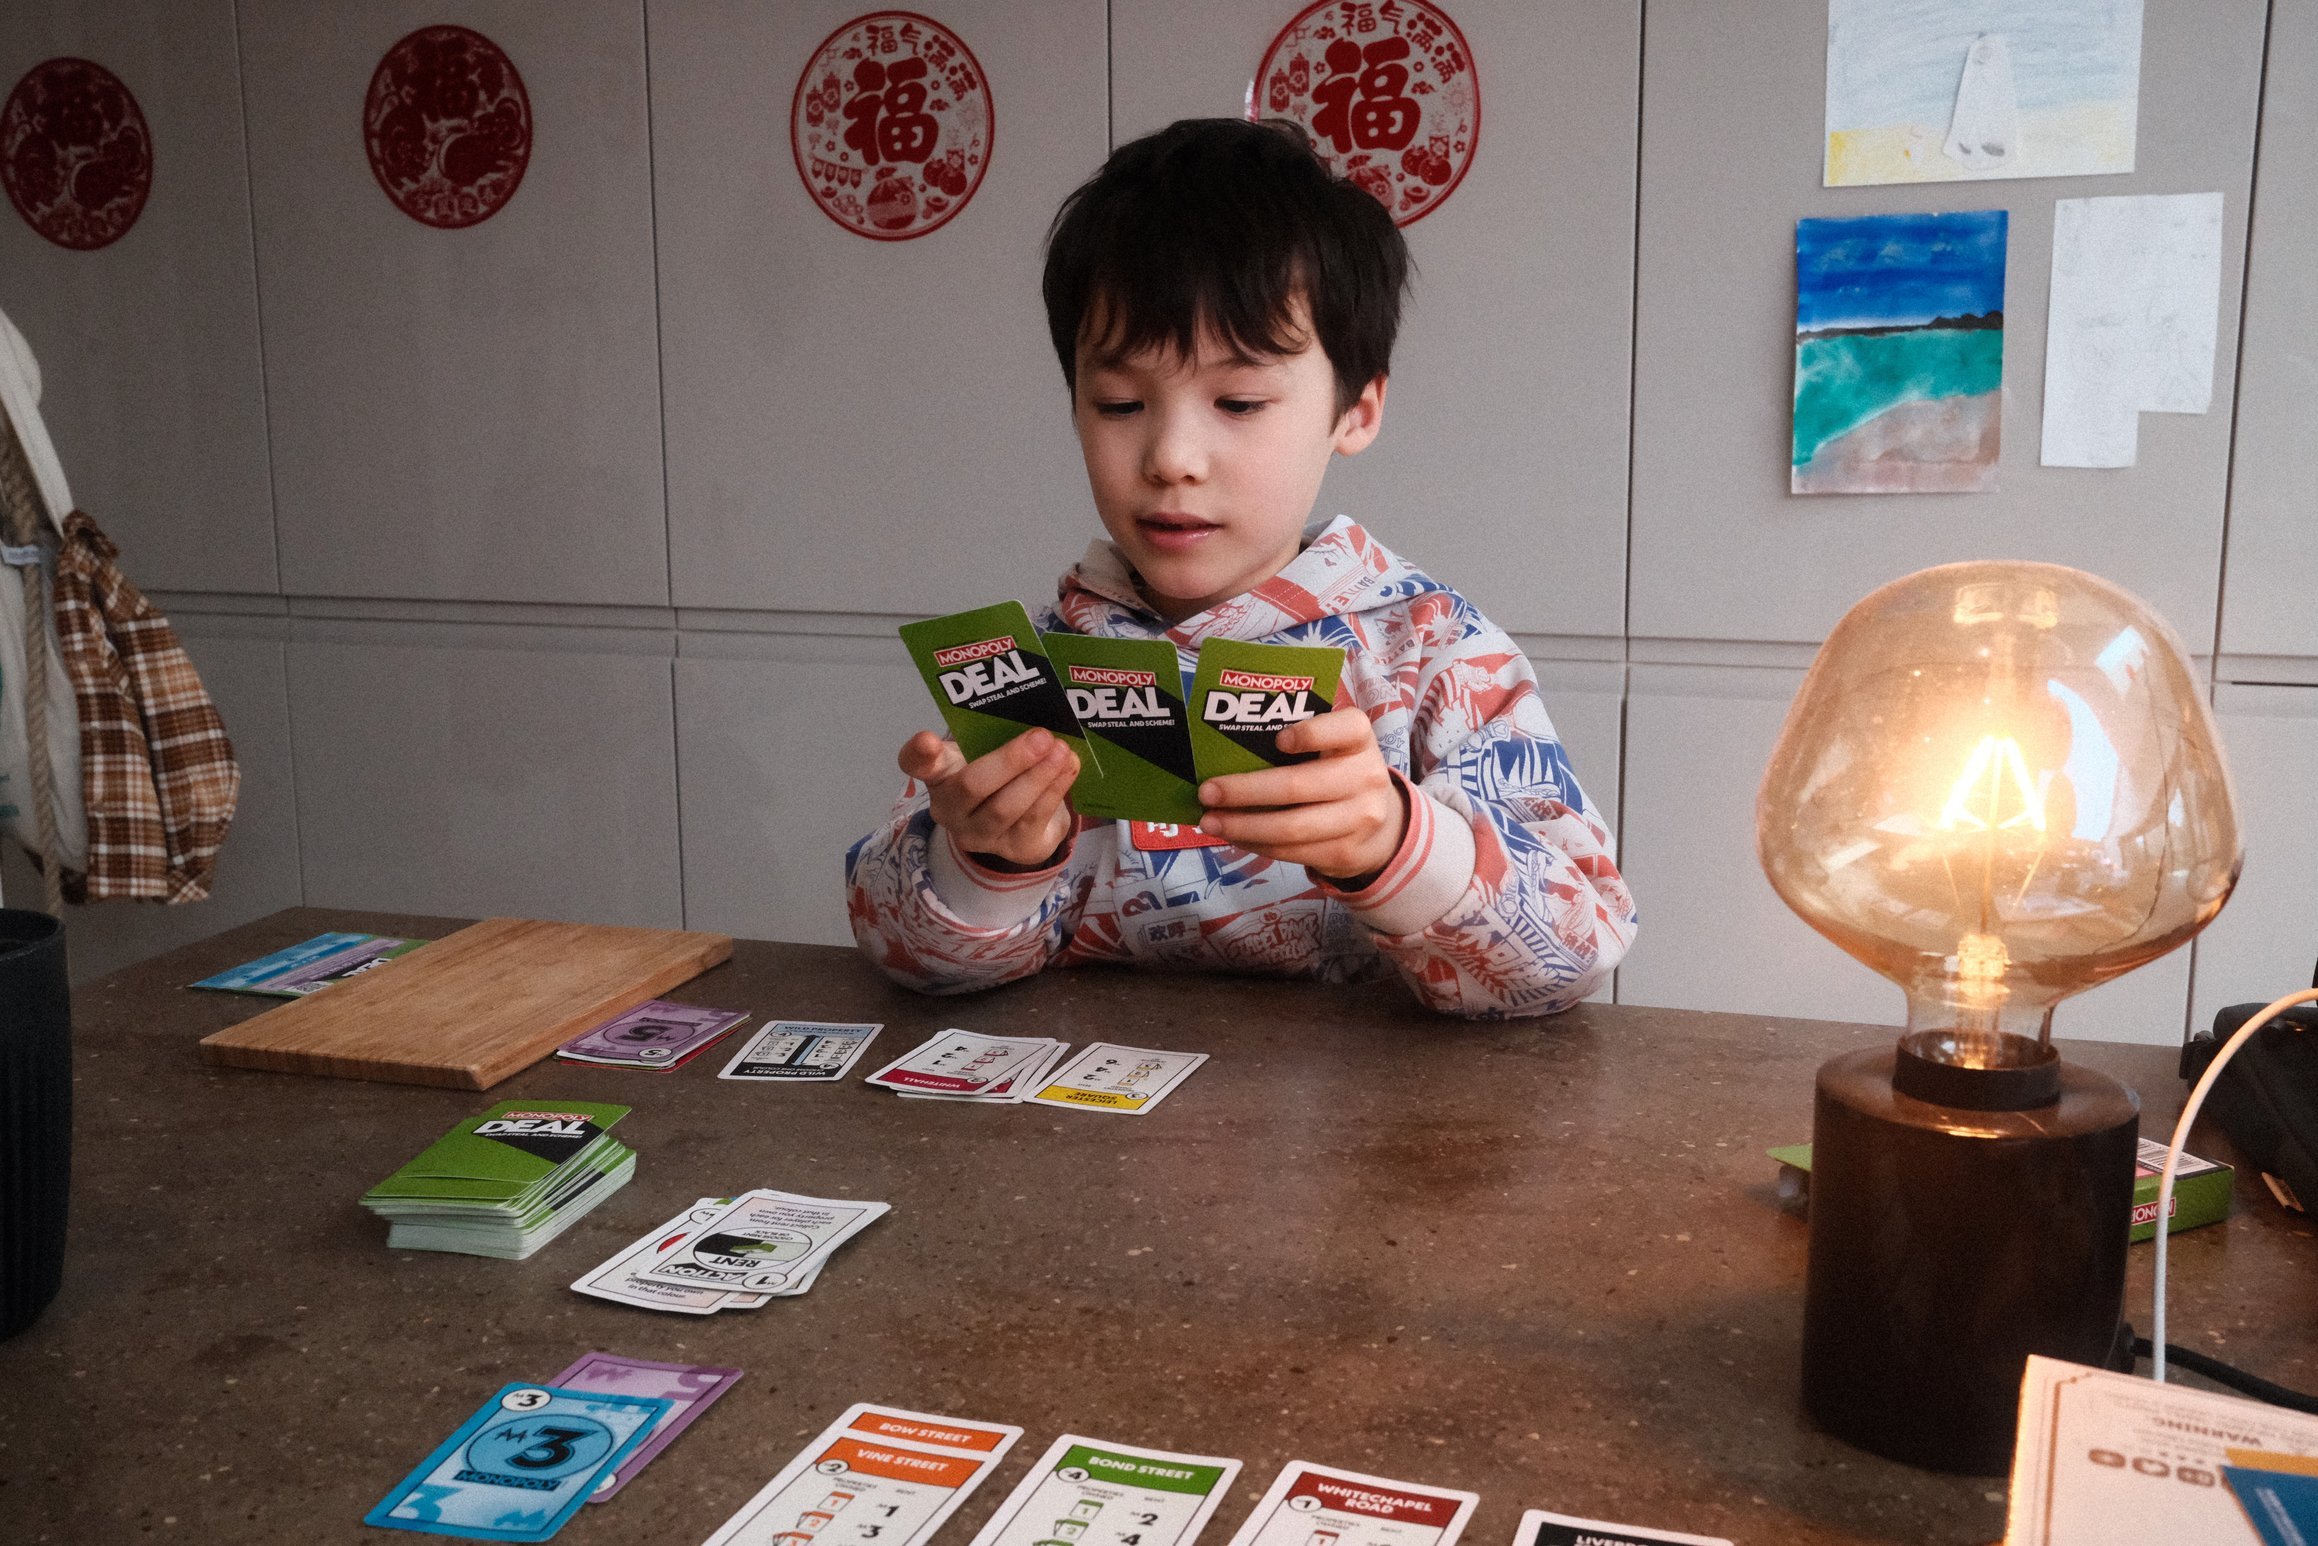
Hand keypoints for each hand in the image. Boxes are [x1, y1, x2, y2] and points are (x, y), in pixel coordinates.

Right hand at [899, 728, 1079, 867]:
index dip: (920, 752)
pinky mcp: (1013, 849)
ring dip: (1039, 776)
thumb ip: (998, 732)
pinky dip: (1055, 791)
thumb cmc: (1001, 772)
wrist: (1020, 819)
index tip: (927, 739)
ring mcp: (979, 835)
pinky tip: (1068, 770)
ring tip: (1062, 751)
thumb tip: (1036, 716)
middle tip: (1042, 737)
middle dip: (1010, 760)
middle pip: (972, 787)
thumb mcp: (990, 749)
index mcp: (938, 773)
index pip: (916, 763)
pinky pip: (1034, 820)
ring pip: (1007, 808)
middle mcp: (950, 808)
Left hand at [1195, 698, 1406, 882]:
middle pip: (1298, 785)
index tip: (1278, 739)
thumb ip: (1298, 739)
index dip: (1312, 733)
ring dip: (1243, 826)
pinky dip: (1256, 844)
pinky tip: (1235, 836)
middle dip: (1245, 791)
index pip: (1346, 728)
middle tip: (1207, 792)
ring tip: (1210, 822)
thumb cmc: (1337, 771)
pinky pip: (1292, 852)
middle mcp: (1366, 777)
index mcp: (1359, 740)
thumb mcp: (1331, 746)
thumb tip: (1224, 750)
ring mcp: (1360, 819)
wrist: (1379, 822)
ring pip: (1291, 827)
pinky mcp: (1345, 853)